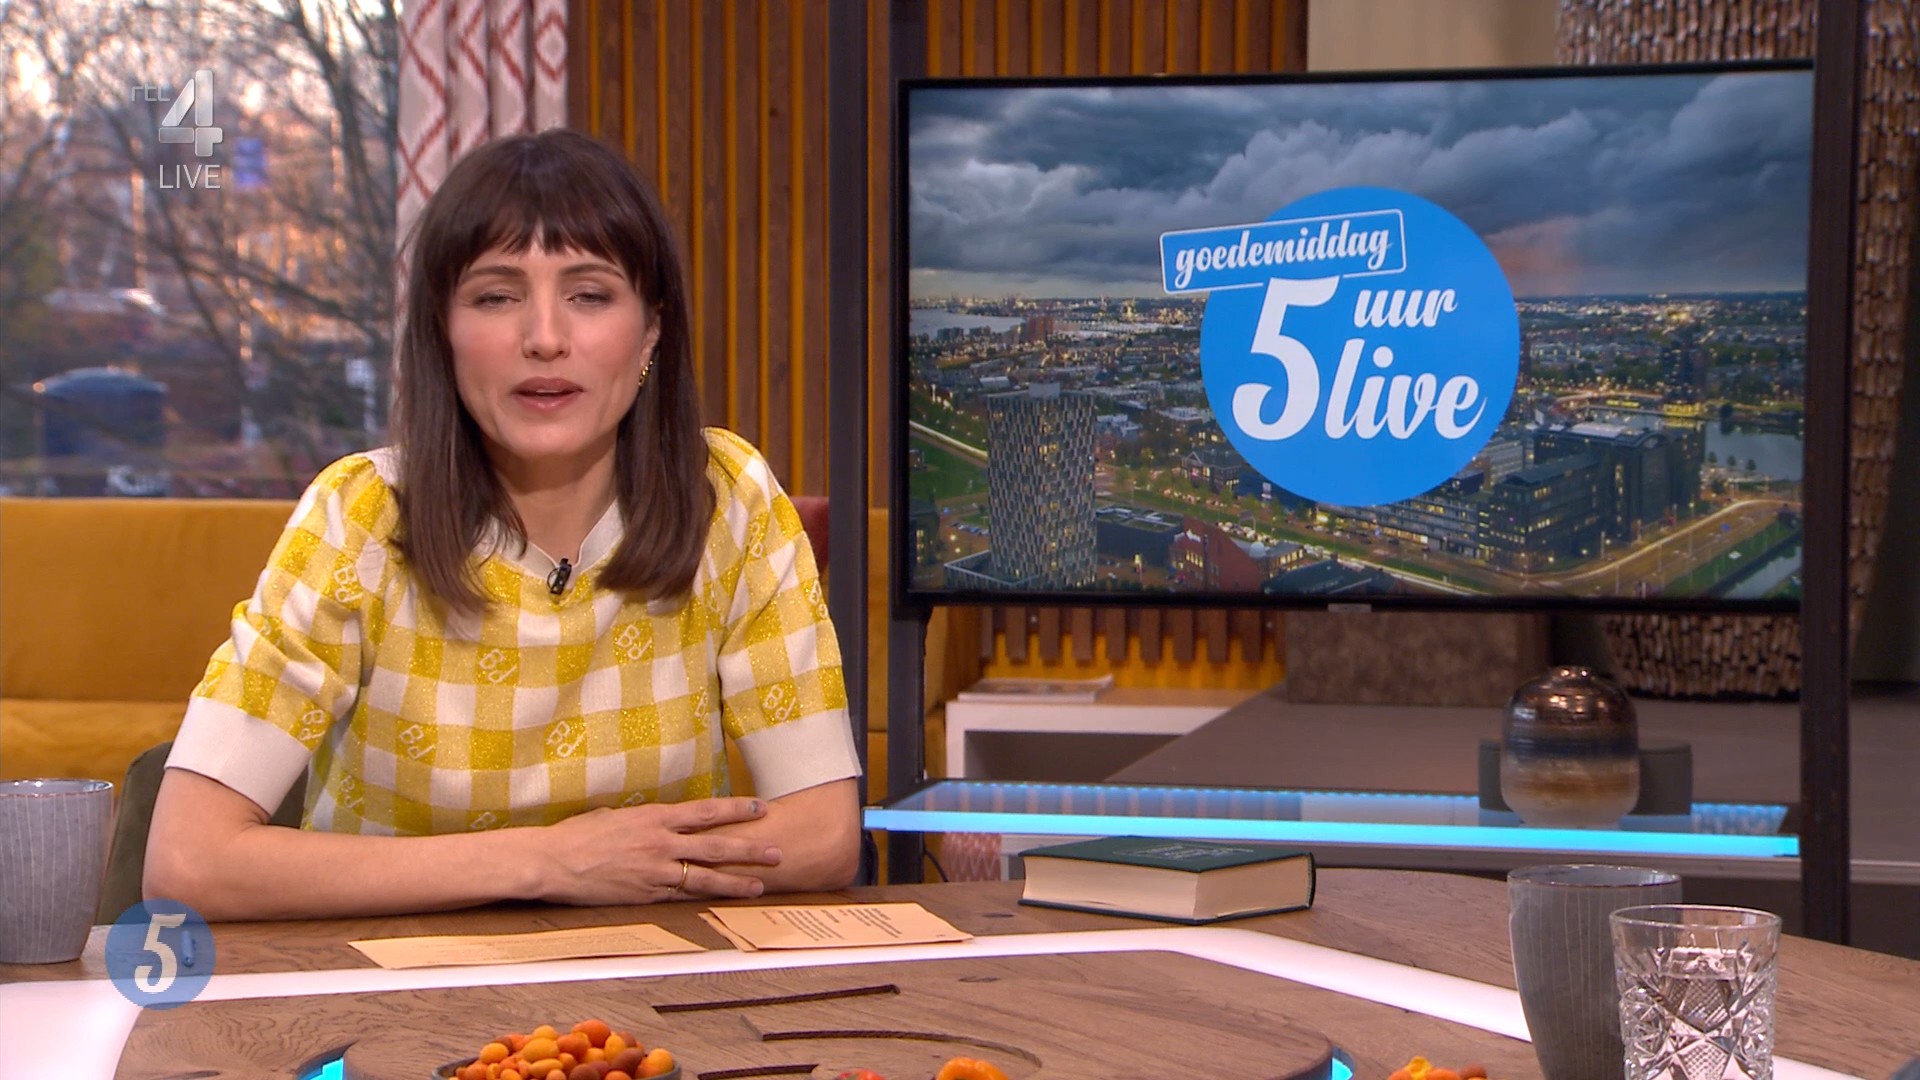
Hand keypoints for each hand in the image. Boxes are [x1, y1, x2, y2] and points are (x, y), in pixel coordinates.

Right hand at [532, 798, 782, 905]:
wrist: (554, 861)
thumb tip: (662, 821)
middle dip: (750, 848)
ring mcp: (655, 871)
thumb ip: (647, 821)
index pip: (706, 811)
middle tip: (777, 851)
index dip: (737, 809)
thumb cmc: (580, 834)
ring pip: (705, 877)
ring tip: (761, 884)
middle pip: (716, 845)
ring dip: (736, 881)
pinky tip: (721, 902)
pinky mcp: (646, 895)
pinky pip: (681, 896)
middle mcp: (661, 843)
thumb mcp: (618, 815)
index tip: (761, 807)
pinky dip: (703, 898)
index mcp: (655, 817)